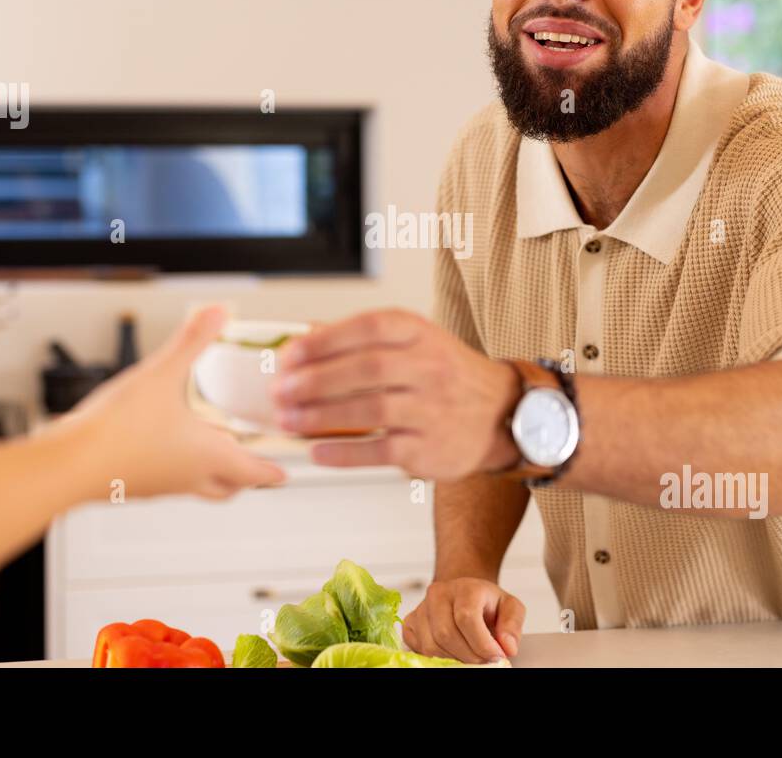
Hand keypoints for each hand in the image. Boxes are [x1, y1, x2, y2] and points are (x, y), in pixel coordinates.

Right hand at [53, 306, 285, 499]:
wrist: (69, 465)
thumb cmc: (117, 430)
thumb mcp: (161, 373)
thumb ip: (192, 342)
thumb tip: (218, 314)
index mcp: (208, 456)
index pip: (255, 472)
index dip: (272, 469)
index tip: (284, 470)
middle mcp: (188, 477)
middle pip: (229, 487)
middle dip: (245, 474)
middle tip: (253, 460)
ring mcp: (161, 486)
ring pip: (198, 486)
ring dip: (211, 470)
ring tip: (209, 445)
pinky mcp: (134, 486)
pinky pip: (167, 482)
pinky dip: (177, 467)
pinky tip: (162, 444)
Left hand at [269, 309, 521, 480]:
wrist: (500, 415)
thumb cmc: (446, 376)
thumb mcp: (415, 342)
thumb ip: (364, 339)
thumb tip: (304, 339)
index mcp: (421, 334)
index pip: (369, 328)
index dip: (325, 340)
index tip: (290, 355)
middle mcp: (430, 368)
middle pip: (366, 370)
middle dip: (315, 381)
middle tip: (280, 391)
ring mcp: (433, 409)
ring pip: (371, 411)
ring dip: (321, 417)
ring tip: (289, 421)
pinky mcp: (431, 448)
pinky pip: (382, 450)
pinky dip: (345, 452)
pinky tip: (318, 452)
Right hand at [402, 577, 525, 662]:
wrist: (463, 595)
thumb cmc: (485, 602)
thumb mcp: (509, 607)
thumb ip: (512, 624)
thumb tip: (508, 646)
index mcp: (465, 587)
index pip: (466, 618)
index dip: (482, 644)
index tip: (496, 656)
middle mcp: (438, 594)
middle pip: (446, 634)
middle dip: (468, 656)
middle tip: (483, 661)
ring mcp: (421, 608)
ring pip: (431, 646)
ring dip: (453, 659)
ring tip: (470, 657)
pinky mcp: (410, 623)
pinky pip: (419, 649)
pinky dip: (437, 658)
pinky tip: (452, 652)